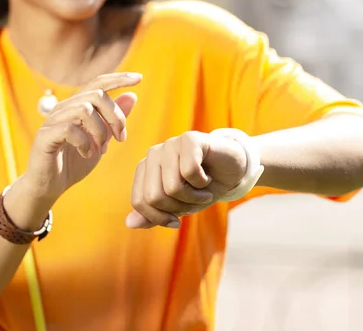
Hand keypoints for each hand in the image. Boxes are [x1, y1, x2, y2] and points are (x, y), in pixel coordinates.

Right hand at [21, 72, 141, 203]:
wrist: (49, 186)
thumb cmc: (74, 163)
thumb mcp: (101, 140)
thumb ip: (113, 119)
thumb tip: (133, 95)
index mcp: (77, 106)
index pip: (98, 83)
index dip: (118, 78)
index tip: (139, 78)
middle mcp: (64, 108)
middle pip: (97, 95)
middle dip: (116, 117)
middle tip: (120, 139)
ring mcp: (53, 121)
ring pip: (84, 110)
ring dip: (100, 132)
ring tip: (101, 149)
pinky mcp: (45, 136)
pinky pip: (69, 129)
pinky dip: (84, 143)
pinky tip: (86, 154)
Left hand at [126, 131, 247, 228]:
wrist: (232, 170)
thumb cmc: (202, 187)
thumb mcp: (177, 206)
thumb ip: (153, 215)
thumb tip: (130, 223)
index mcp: (145, 169)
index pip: (139, 202)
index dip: (160, 217)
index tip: (177, 219)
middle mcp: (153, 154)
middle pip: (154, 197)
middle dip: (179, 208)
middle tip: (195, 200)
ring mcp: (170, 144)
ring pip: (172, 187)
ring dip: (194, 197)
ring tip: (203, 189)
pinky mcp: (190, 139)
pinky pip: (189, 171)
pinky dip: (203, 183)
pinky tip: (208, 176)